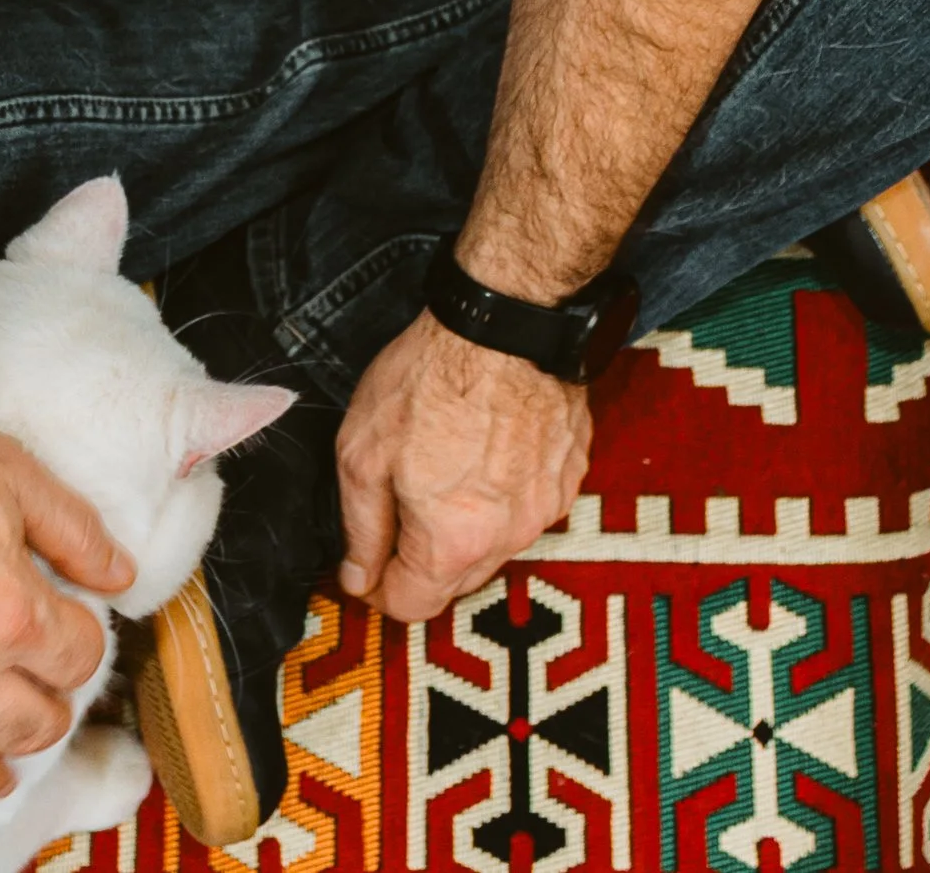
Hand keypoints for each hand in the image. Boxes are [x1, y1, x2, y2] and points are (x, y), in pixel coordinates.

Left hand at [333, 313, 591, 621]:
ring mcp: (547, 507)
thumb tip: (359, 578)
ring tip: (442, 469)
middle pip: (456, 582)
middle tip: (396, 511)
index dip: (378, 591)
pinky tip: (483, 451)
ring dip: (465, 528)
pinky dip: (502, 495)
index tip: (364, 566)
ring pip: (495, 545)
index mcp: (453, 543)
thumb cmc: (430, 380)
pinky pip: (528, 506)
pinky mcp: (570, 473)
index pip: (412, 607)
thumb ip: (361, 529)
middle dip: (420, 562)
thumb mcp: (362, 455)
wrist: (505, 323)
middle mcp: (509, 537)